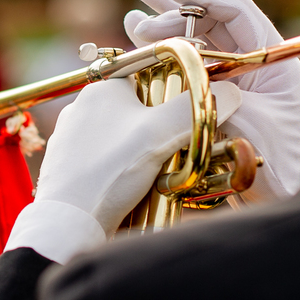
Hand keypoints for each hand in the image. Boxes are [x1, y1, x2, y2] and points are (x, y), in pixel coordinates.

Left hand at [29, 77, 202, 237]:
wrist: (68, 222)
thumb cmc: (109, 172)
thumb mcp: (159, 134)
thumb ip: (193, 109)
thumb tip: (231, 92)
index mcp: (100, 89)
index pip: (148, 77)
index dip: (173, 96)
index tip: (186, 118)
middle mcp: (81, 109)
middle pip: (137, 111)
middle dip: (159, 131)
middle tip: (174, 152)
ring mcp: (72, 139)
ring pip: (123, 138)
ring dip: (143, 154)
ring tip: (156, 175)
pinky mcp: (69, 167)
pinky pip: (107, 161)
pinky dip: (123, 171)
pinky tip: (133, 188)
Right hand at [123, 0, 299, 199]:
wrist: (281, 197)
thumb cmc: (275, 162)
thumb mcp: (247, 121)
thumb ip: (218, 91)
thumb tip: (186, 64)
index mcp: (274, 59)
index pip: (237, 12)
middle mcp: (254, 63)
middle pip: (212, 21)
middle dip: (175, 5)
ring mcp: (234, 80)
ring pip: (197, 41)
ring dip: (164, 26)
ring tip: (132, 13)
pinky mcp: (217, 98)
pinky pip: (188, 66)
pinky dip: (163, 53)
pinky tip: (137, 41)